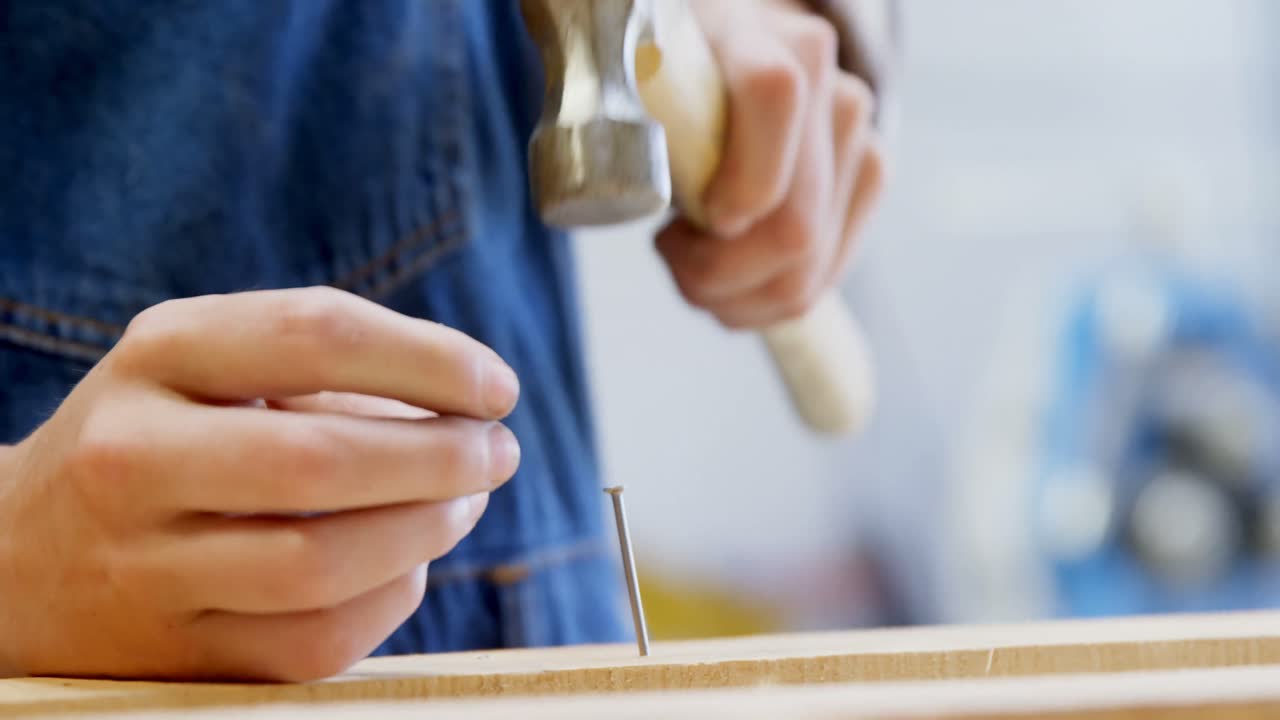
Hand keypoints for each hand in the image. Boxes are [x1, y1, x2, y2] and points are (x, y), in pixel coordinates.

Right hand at [0, 287, 520, 681]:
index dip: (432, 360)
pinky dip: (390, 598)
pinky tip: (410, 562)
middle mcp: (134, 457)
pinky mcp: (173, 655)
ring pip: (322, 563)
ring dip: (427, 530)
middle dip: (443, 456)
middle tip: (499, 451)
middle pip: (322, 460)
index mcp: (157, 355)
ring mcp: (145, 565)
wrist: (18, 559)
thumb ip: (322, 364)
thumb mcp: (203, 363)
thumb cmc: (156, 437)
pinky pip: (316, 640)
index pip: (316, 335)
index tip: (497, 386)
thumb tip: (465, 404)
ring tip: (467, 502)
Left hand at [657, 0, 885, 328]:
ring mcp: (860, 140)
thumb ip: (638, 115)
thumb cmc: (679, 78)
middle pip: (795, 226)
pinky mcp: (868, 182)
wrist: (739, 59)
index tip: (693, 216)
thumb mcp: (645, 80)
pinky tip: (727, 276)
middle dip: (716, 271)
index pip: (774, 98)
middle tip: (671, 252)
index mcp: (769, 42)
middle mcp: (831, 89)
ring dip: (733, 297)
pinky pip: (818, 284)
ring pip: (805, 273)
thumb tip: (633, 182)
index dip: (741, 179)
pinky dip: (757, 302)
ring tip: (693, 265)